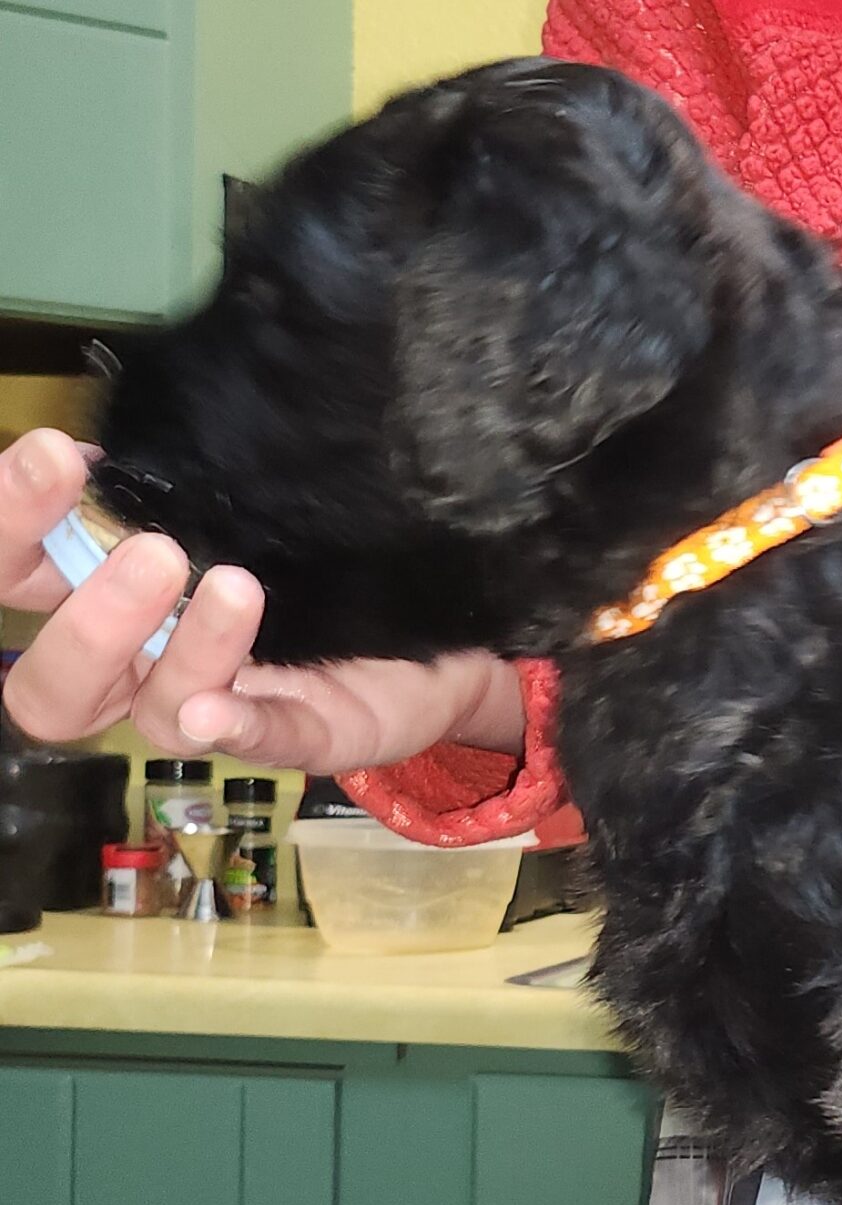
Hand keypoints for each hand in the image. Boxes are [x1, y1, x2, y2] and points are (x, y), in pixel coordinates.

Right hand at [1, 426, 522, 764]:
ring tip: (235, 586)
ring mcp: (216, 711)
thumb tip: (106, 445)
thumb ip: (159, 492)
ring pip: (162, 712)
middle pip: (53, 688)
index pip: (20, 582)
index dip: (16, 529)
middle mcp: (141, 672)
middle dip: (88, 619)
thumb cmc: (294, 558)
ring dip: (188, 647)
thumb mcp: (223, 515)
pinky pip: (264, 741)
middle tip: (152, 550)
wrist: (420, 624)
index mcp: (101, 606)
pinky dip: (238, 725)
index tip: (55, 457)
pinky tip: (217, 708)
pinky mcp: (301, 735)